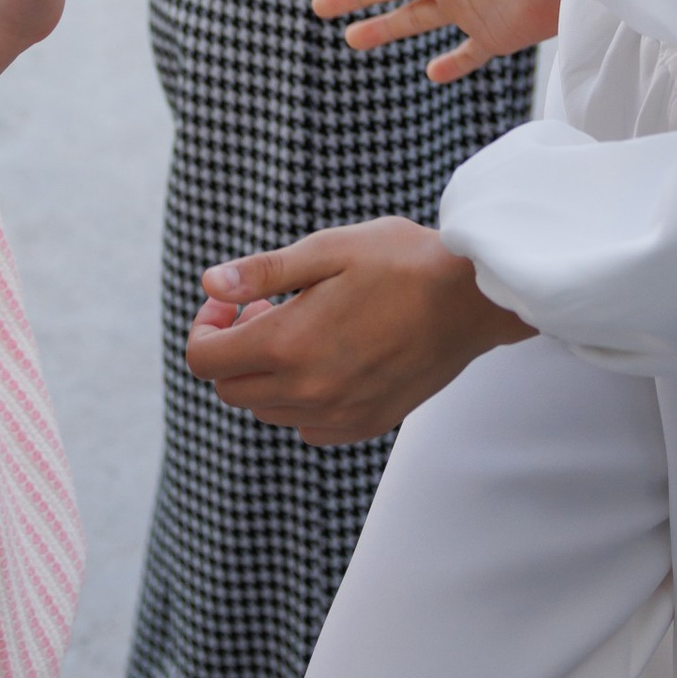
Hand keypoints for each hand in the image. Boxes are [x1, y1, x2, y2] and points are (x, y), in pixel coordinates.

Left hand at [186, 218, 530, 442]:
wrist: (472, 298)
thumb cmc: (401, 262)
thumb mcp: (326, 249)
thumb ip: (261, 272)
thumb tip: (210, 284)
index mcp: (288, 344)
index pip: (204, 360)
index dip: (205, 327)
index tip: (231, 301)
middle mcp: (308, 390)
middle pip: (230, 390)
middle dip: (232, 349)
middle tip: (265, 309)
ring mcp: (340, 414)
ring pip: (267, 410)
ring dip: (265, 375)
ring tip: (299, 331)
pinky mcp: (368, 424)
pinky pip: (308, 428)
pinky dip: (300, 401)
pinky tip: (326, 361)